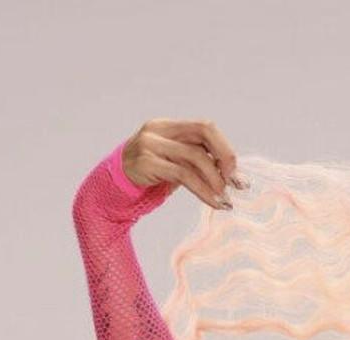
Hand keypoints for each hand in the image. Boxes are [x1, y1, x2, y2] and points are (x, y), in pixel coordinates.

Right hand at [120, 117, 248, 209]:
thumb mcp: (175, 166)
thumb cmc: (150, 179)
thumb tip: (232, 175)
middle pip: (203, 132)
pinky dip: (204, 191)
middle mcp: (159, 130)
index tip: (235, 171)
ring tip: (224, 199)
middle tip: (235, 182)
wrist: (114, 190)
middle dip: (225, 157)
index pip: (204, 126)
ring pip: (195, 157)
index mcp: (168, 126)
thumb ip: (197, 164)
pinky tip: (214, 203)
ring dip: (216, 180)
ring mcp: (151, 145)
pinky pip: (184, 175)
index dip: (224, 147)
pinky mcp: (147, 163)